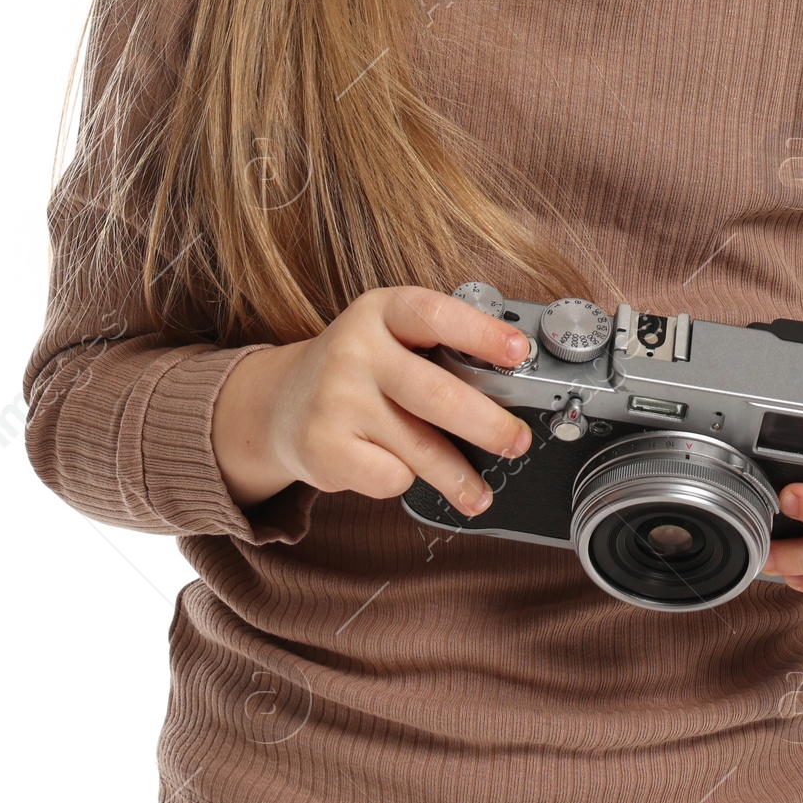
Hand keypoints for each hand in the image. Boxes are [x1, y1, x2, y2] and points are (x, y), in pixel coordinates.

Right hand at [211, 286, 534, 516]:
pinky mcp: (323, 445)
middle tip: (517, 441)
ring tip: (479, 492)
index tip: (520, 354)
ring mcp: (335, 398)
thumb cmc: (361, 371)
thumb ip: (440, 352)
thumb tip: (510, 390)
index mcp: (382, 311)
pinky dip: (404, 481)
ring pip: (419, 447)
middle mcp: (355, 349)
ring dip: (459, 476)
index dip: (482, 334)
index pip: (436, 315)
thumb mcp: (392, 339)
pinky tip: (397, 469)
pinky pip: (389, 477)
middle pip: (436, 393)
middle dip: (488, 424)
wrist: (282, 404)